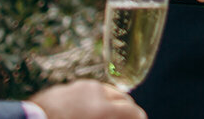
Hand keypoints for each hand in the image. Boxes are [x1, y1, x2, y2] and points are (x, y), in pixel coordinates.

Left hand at [29, 80, 144, 118]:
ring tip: (106, 115)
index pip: (133, 112)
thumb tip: (129, 116)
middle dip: (127, 110)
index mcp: (104, 110)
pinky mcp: (64, 88)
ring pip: (104, 93)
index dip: (139, 118)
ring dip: (110, 103)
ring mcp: (79, 88)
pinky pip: (85, 92)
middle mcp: (95, 93)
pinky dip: (92, 101)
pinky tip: (85, 112)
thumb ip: (111, 118)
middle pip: (122, 99)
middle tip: (127, 117)